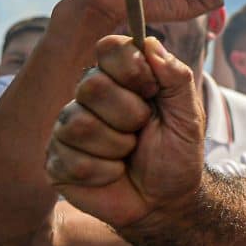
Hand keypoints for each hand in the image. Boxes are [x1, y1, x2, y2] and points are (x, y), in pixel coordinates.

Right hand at [46, 36, 206, 230]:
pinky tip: (112, 174)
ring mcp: (68, 128)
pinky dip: (105, 172)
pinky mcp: (56, 160)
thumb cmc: (176, 154)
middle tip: (142, 130)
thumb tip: (151, 44)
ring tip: (127, 153)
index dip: (131, 67)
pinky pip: (72, 159)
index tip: (151, 91)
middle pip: (92, 85)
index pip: (109, 47)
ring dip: (117, 146)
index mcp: (121, 78)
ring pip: (80, 124)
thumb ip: (176, 77)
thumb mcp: (188, 115)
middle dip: (129, 115)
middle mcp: (89, 97)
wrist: (166, 201)